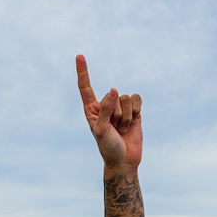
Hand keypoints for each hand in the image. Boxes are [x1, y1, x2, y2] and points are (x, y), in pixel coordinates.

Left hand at [77, 54, 141, 169]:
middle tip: (115, 130)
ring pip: (125, 98)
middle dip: (117, 114)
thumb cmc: (108, 146)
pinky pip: (136, 99)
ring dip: (126, 117)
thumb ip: (106, 109)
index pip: (85, 87)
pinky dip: (136, 111)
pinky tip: (133, 123)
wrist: (124, 160)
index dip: (83, 71)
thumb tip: (114, 89)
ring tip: (122, 129)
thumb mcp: (101, 129)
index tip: (79, 56)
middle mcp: (106, 105)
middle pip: (113, 96)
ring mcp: (120, 107)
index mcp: (92, 109)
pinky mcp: (134, 110)